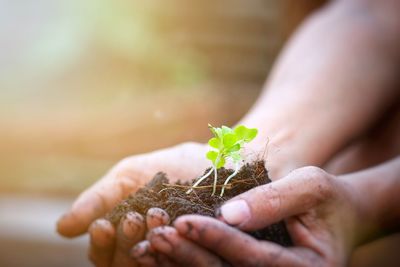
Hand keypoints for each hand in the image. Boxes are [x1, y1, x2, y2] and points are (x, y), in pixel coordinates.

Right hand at [57, 142, 208, 265]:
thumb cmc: (163, 170)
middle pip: (125, 264)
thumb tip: (61, 228)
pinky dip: (179, 248)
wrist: (207, 160)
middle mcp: (148, 252)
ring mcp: (174, 255)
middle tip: (133, 219)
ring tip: (154, 218)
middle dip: (126, 243)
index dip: (101, 244)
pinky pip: (186, 261)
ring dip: (150, 246)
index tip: (102, 226)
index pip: (104, 255)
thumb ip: (97, 201)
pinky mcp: (200, 255)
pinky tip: (177, 231)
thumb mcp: (126, 179)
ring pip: (153, 266)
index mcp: (125, 240)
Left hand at [134, 166, 365, 266]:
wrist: (336, 214)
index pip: (255, 260)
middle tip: (157, 235)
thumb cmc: (326, 198)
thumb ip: (275, 199)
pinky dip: (187, 262)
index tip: (184, 221)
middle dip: (191, 255)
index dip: (218, 240)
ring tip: (150, 242)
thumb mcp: (311, 187)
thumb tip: (228, 212)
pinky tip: (160, 251)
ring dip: (182, 262)